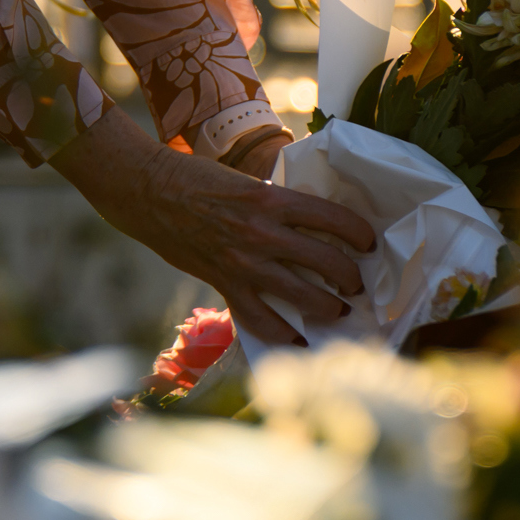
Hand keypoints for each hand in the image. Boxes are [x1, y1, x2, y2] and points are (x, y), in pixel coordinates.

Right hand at [52, 105, 373, 347]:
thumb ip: (276, 205)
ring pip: (303, 295)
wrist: (151, 192)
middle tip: (356, 282)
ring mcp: (244, 263)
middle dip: (350, 276)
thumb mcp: (246, 182)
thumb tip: (309, 223)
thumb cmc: (198, 180)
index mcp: (272, 199)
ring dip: (329, 306)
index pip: (332, 218)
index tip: (368, 242)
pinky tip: (298, 339)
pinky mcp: (225, 284)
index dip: (359, 233)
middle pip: (327, 261)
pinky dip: (282, 333)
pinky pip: (261, 318)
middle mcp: (263, 233)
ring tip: (339, 309)